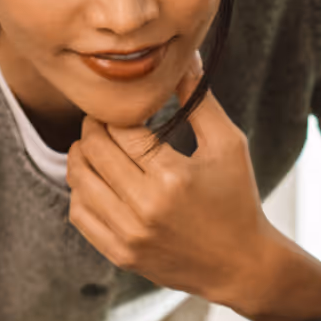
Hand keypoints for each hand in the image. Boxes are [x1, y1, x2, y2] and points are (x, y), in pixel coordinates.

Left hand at [66, 61, 284, 308]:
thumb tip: (182, 55)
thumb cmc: (237, 199)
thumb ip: (199, 99)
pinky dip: (81, 191)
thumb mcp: (228, 144)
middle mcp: (145, 209)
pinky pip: (79, 214)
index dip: (117, 112)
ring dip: (82, 157)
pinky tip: (99, 181)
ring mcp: (129, 235)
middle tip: (107, 123)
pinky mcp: (120, 254)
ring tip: (99, 148)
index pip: (120, 128)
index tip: (126, 109)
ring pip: (79, 180)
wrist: (241, 266)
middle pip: (92, 150)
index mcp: (172, 178)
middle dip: (94, 128)